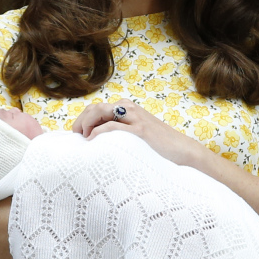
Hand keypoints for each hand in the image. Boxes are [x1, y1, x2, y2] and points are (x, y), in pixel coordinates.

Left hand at [71, 100, 205, 166]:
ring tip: (84, 140)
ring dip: (86, 125)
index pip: (94, 108)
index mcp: (126, 107)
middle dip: (80, 123)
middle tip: (77, 139)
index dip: (81, 121)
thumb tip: (92, 140)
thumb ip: (117, 131)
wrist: (181, 151)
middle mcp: (128, 108)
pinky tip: (93, 142)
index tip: (76, 137)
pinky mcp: (139, 129)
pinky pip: (111, 126)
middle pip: (93, 108)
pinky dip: (98, 133)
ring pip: (99, 112)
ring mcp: (134, 117)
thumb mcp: (133, 134)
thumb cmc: (155, 147)